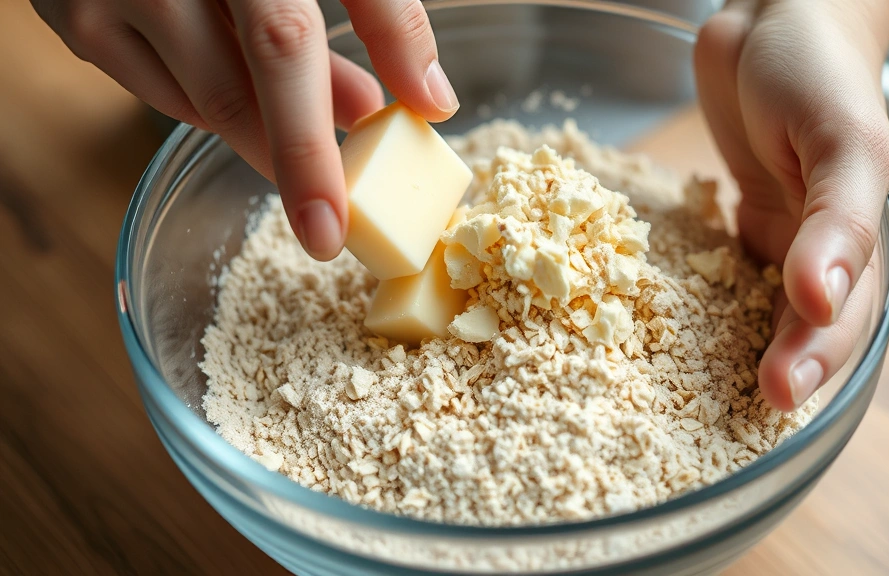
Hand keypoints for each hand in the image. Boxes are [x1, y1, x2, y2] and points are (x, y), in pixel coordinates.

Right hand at [32, 0, 459, 260]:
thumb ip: (384, 10)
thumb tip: (428, 99)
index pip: (284, 43)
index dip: (310, 144)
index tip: (331, 225)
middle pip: (237, 91)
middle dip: (292, 162)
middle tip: (330, 217)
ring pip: (202, 101)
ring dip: (267, 128)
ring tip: (325, 115)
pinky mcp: (73, 15)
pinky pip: (162, 91)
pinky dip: (215, 101)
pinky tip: (251, 85)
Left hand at [695, 0, 888, 409]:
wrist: (775, 23)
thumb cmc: (820, 75)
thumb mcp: (843, 143)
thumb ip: (839, 223)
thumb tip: (822, 300)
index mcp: (859, 240)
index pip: (844, 318)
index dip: (816, 360)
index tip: (778, 394)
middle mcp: (817, 249)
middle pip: (799, 328)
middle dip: (775, 367)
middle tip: (736, 409)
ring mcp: (774, 238)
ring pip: (757, 311)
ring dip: (735, 349)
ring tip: (697, 391)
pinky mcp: (734, 221)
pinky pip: (718, 275)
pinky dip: (700, 305)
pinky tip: (668, 333)